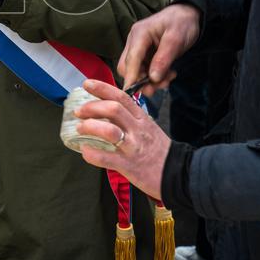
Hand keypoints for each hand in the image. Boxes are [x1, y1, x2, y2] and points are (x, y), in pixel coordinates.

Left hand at [74, 79, 170, 199]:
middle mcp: (137, 130)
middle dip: (92, 107)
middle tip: (79, 111)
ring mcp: (133, 148)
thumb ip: (130, 120)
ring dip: (90, 127)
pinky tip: (85, 152)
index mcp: (142, 119)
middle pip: (113, 109)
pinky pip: (107, 158)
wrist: (181, 175)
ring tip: (80, 129)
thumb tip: (107, 113)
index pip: (122, 97)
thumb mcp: (148, 129)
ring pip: (109, 131)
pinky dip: (92, 154)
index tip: (87, 84)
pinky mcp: (129, 166)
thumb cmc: (161, 152)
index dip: (103, 88)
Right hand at [117, 3, 201, 95]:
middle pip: (127, 66)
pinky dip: (155, 76)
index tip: (132, 92)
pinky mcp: (145, 55)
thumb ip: (164, 58)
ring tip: (169, 79)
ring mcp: (139, 48)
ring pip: (136, 71)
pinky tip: (168, 74)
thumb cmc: (182, 23)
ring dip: (150, 80)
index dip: (131, 76)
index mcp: (140, 34)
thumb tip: (153, 77)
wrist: (188, 16)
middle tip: (160, 86)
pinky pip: (144, 70)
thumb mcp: (176, 39)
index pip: (131, 58)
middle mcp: (135, 41)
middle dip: (141, 80)